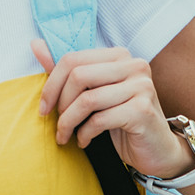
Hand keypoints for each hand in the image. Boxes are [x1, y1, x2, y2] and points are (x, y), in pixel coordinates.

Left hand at [31, 38, 192, 178]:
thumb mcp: (93, 94)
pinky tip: (84, 141)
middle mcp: (134, 65)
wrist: (157, 150)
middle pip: (78, 75)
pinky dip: (85, 133)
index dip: (51, 84)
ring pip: (87, 100)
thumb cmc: (122, 120)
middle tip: (56, 124)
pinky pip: (100, 119)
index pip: (73, 58)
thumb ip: (68, 70)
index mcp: (119, 55)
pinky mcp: (142, 110)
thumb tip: (36, 45)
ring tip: (65, 136)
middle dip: (59, 103)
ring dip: (68, 123)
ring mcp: (141, 86)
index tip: (43, 108)